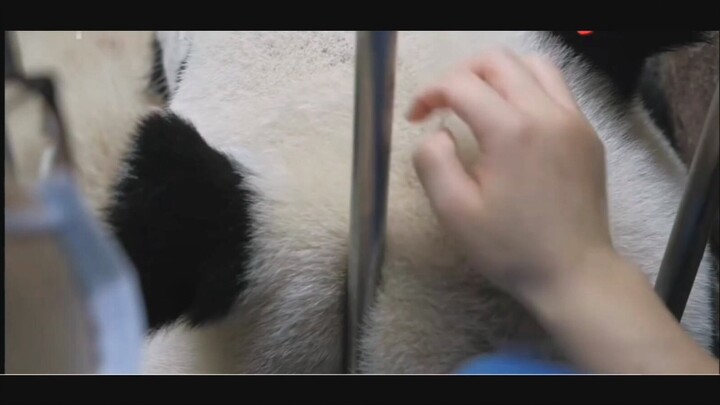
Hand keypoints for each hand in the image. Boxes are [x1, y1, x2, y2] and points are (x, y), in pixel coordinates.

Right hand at [409, 48, 612, 299]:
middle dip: (461, 74)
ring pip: (533, 65)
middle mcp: (547, 113)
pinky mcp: (588, 134)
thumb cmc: (509, 247)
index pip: (461, 84)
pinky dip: (527, 88)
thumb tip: (437, 131)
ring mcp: (574, 121)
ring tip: (478, 101)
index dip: (430, 94)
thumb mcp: (454, 212)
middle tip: (443, 104)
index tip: (417, 118)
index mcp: (511, 131)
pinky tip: (513, 119)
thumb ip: (433, 160)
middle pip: (498, 61)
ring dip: (498, 74)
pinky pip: (556, 89)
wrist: (573, 273)